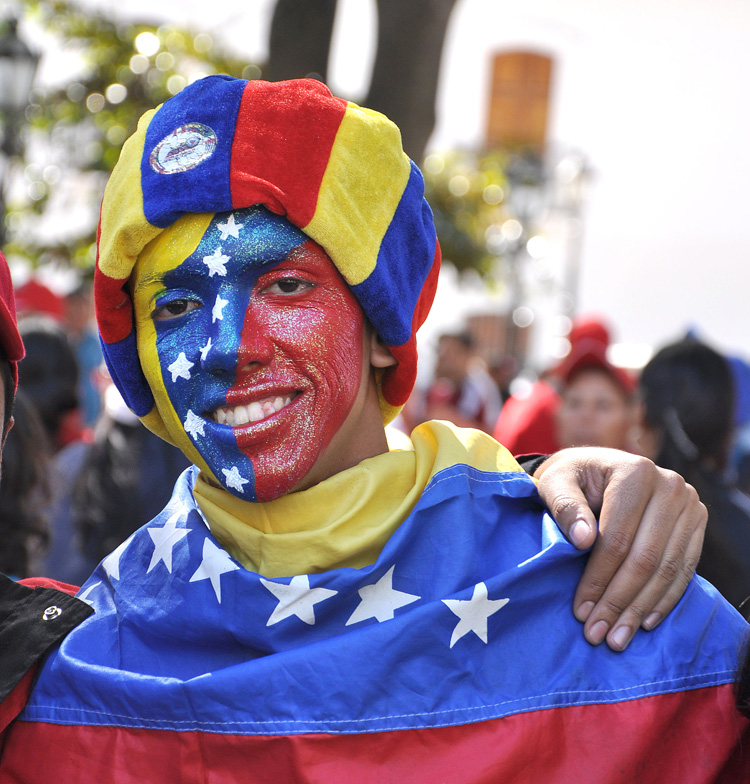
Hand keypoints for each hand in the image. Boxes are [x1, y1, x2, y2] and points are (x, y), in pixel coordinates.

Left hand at [533, 447, 705, 651]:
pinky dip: (664, 599)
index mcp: (636, 473)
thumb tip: (582, 539)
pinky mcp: (697, 523)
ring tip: (617, 638)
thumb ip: (565, 506)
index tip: (581, 609)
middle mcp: (671, 486)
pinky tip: (644, 622)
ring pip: (667, 569)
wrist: (596, 468)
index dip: (599, 578)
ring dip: (640, 608)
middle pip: (646, 558)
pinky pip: (685, 569)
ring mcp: (689, 505)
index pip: (618, 538)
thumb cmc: (572, 478)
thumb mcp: (556, 482)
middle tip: (598, 634)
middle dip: (619, 601)